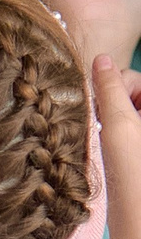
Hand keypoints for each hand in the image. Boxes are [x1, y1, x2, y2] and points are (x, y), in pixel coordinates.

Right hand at [96, 55, 140, 238]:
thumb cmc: (134, 179)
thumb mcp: (118, 127)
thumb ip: (110, 89)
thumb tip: (100, 59)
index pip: (139, 79)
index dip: (118, 85)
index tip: (102, 107)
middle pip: (138, 97)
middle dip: (117, 104)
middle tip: (101, 124)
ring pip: (134, 116)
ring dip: (117, 120)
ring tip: (108, 141)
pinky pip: (134, 134)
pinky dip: (122, 137)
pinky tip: (116, 155)